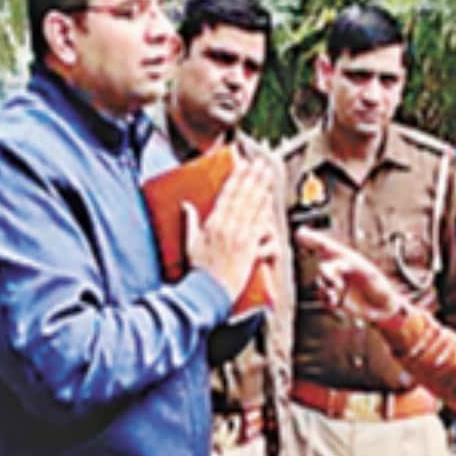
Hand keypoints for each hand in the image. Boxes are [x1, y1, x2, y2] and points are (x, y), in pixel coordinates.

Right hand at [187, 156, 278, 299]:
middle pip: (243, 196)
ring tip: (267, 175)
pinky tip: (269, 200)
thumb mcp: (190, 244)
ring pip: (253, 207)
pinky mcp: (250, 249)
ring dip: (261, 188)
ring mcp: (240, 237)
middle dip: (252, 177)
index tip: (244, 165)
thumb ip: (190, 223)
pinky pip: (260, 226)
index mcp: (212, 224)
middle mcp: (227, 227)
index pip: (227, 195)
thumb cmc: (198, 271)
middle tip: (261, 163)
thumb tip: (186, 205)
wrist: (207, 293)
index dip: (237, 178)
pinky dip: (265, 211)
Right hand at [295, 227, 401, 323]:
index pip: (328, 247)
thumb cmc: (381, 288)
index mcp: (349, 259)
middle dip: (326, 273)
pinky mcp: (336, 298)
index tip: (299, 233)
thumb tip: (326, 266)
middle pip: (324, 267)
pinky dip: (325, 299)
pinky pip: (323, 297)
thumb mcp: (369, 275)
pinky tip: (333, 303)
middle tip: (333, 282)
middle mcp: (340, 270)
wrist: (385, 308)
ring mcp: (337, 284)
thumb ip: (347, 268)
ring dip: (326, 288)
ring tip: (336, 295)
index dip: (313, 240)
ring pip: (321, 283)